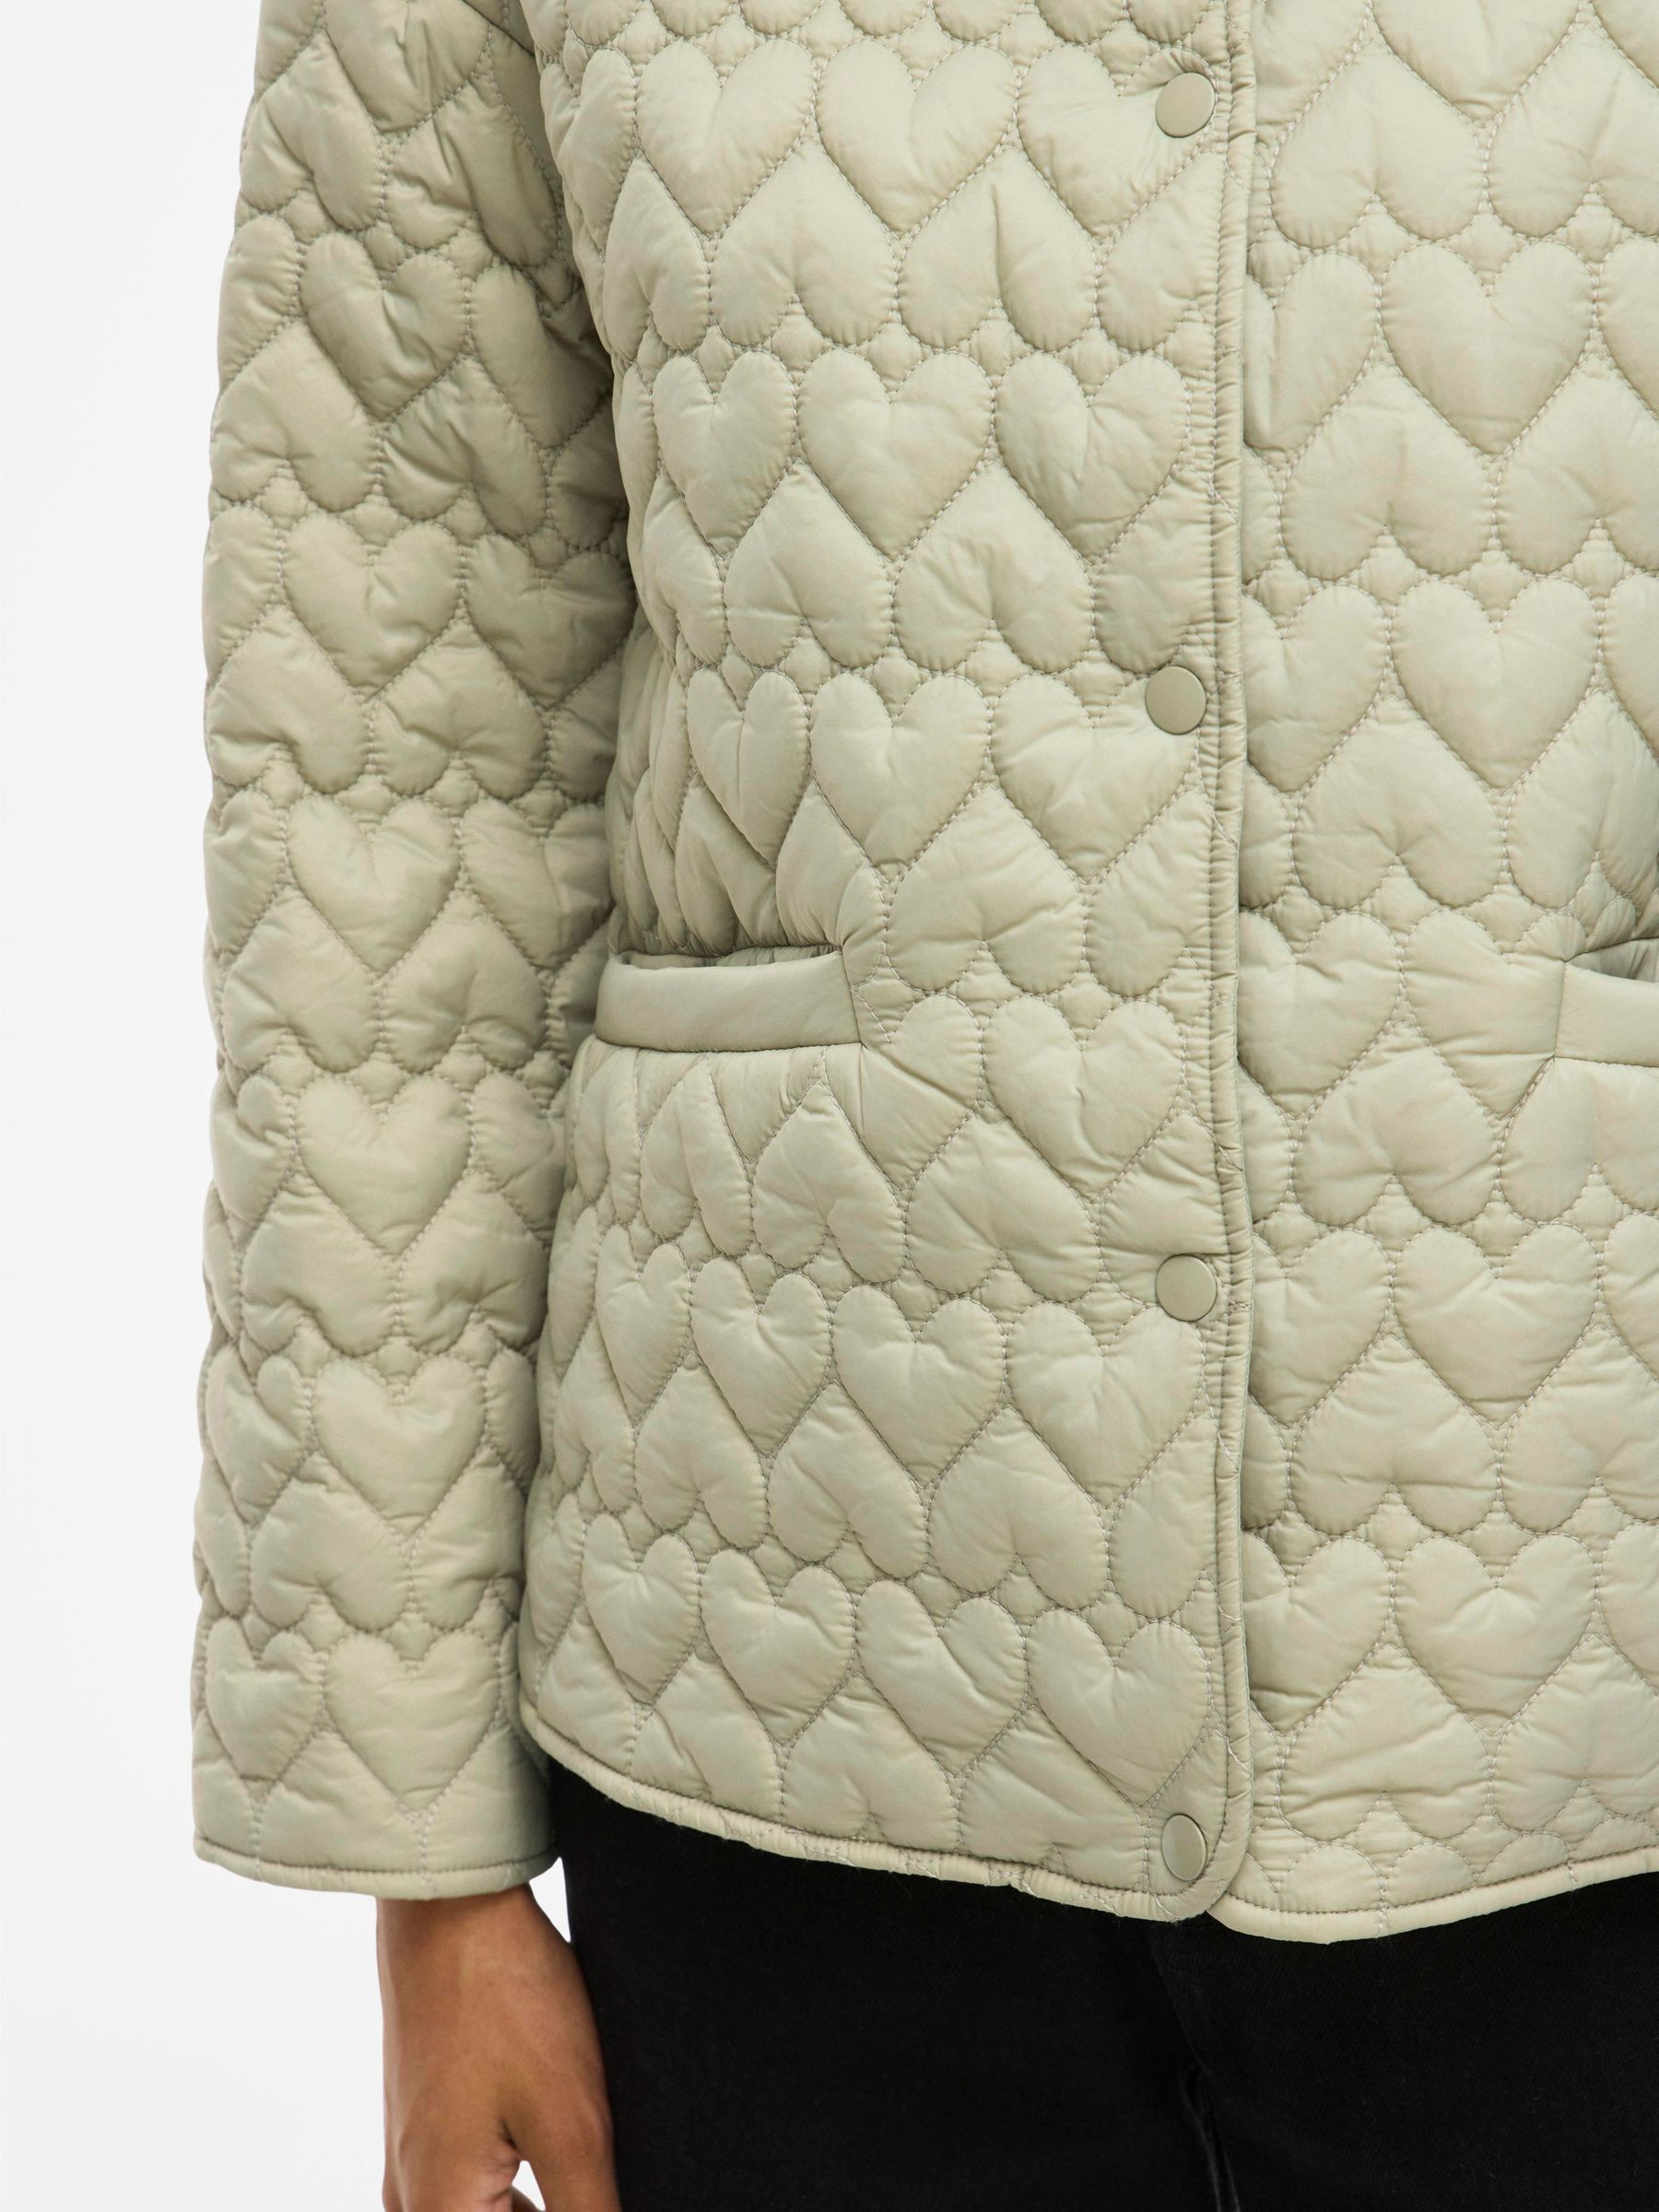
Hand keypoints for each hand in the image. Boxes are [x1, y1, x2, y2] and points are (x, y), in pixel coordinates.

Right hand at [378, 1884, 620, 2211]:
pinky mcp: (429, 2126)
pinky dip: (521, 2197)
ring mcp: (414, 2162)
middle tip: (604, 2181)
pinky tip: (570, 2167)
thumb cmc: (505, 1999)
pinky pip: (472, 2194)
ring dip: (542, 2208)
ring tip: (598, 2176)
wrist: (450, 1905)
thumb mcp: (572, 2123)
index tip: (603, 2197)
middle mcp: (410, 2200)